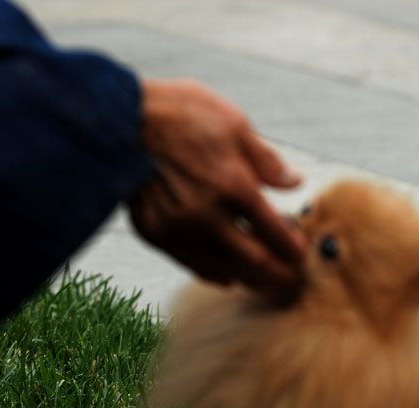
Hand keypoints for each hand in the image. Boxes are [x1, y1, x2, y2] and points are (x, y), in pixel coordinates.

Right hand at [131, 78, 304, 298]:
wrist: (117, 118)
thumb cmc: (178, 113)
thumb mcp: (233, 124)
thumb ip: (266, 160)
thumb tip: (295, 182)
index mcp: (234, 185)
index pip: (275, 231)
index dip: (293, 249)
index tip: (301, 255)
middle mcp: (208, 214)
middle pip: (254, 260)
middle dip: (277, 275)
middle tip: (290, 281)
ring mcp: (179, 228)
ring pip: (223, 269)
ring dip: (248, 280)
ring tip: (264, 284)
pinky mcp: (155, 233)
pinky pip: (192, 264)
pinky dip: (214, 273)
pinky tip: (227, 274)